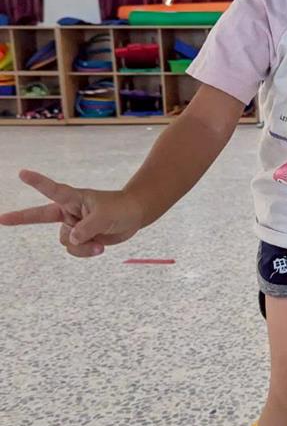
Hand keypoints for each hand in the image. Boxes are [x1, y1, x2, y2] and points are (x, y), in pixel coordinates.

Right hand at [0, 169, 142, 257]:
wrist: (134, 216)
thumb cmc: (120, 208)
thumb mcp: (105, 216)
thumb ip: (86, 227)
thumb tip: (71, 239)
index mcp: (74, 198)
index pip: (53, 189)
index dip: (37, 182)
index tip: (22, 174)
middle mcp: (69, 211)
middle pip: (40, 216)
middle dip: (20, 218)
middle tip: (1, 219)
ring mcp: (73, 225)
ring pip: (65, 242)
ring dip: (82, 247)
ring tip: (99, 243)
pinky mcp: (81, 237)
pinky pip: (75, 250)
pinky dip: (86, 252)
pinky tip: (100, 247)